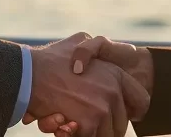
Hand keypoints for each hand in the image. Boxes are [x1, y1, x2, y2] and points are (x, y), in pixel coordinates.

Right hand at [27, 33, 149, 136]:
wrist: (28, 73)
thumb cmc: (50, 59)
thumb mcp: (79, 42)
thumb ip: (94, 49)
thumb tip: (99, 55)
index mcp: (116, 74)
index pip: (141, 101)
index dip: (132, 110)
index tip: (122, 114)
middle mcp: (113, 91)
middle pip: (122, 123)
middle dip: (107, 126)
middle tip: (89, 122)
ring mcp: (102, 108)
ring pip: (108, 135)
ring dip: (92, 133)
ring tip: (75, 124)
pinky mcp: (89, 124)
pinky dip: (75, 135)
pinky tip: (64, 124)